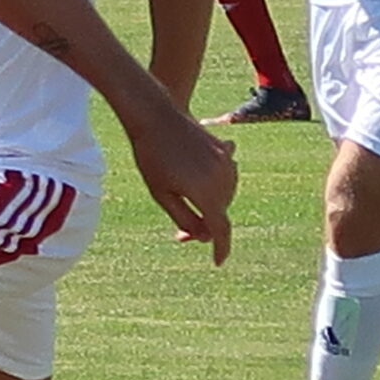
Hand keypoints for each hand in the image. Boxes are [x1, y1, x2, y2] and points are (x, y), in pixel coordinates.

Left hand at [124, 104, 235, 263]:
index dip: (221, 248)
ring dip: (209, 202)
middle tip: (179, 233)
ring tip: (181, 198)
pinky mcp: (226, 150)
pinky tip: (197, 179)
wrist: (156, 117)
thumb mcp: (161, 193)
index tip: (218, 262)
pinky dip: (213, 183)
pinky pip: (224, 175)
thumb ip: (184, 217)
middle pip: (220, 212)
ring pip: (224, 194)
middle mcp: (224, 179)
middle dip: (205, 223)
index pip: (220, 229)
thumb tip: (205, 235)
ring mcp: (227, 163)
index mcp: (207, 193)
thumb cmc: (152, 157)